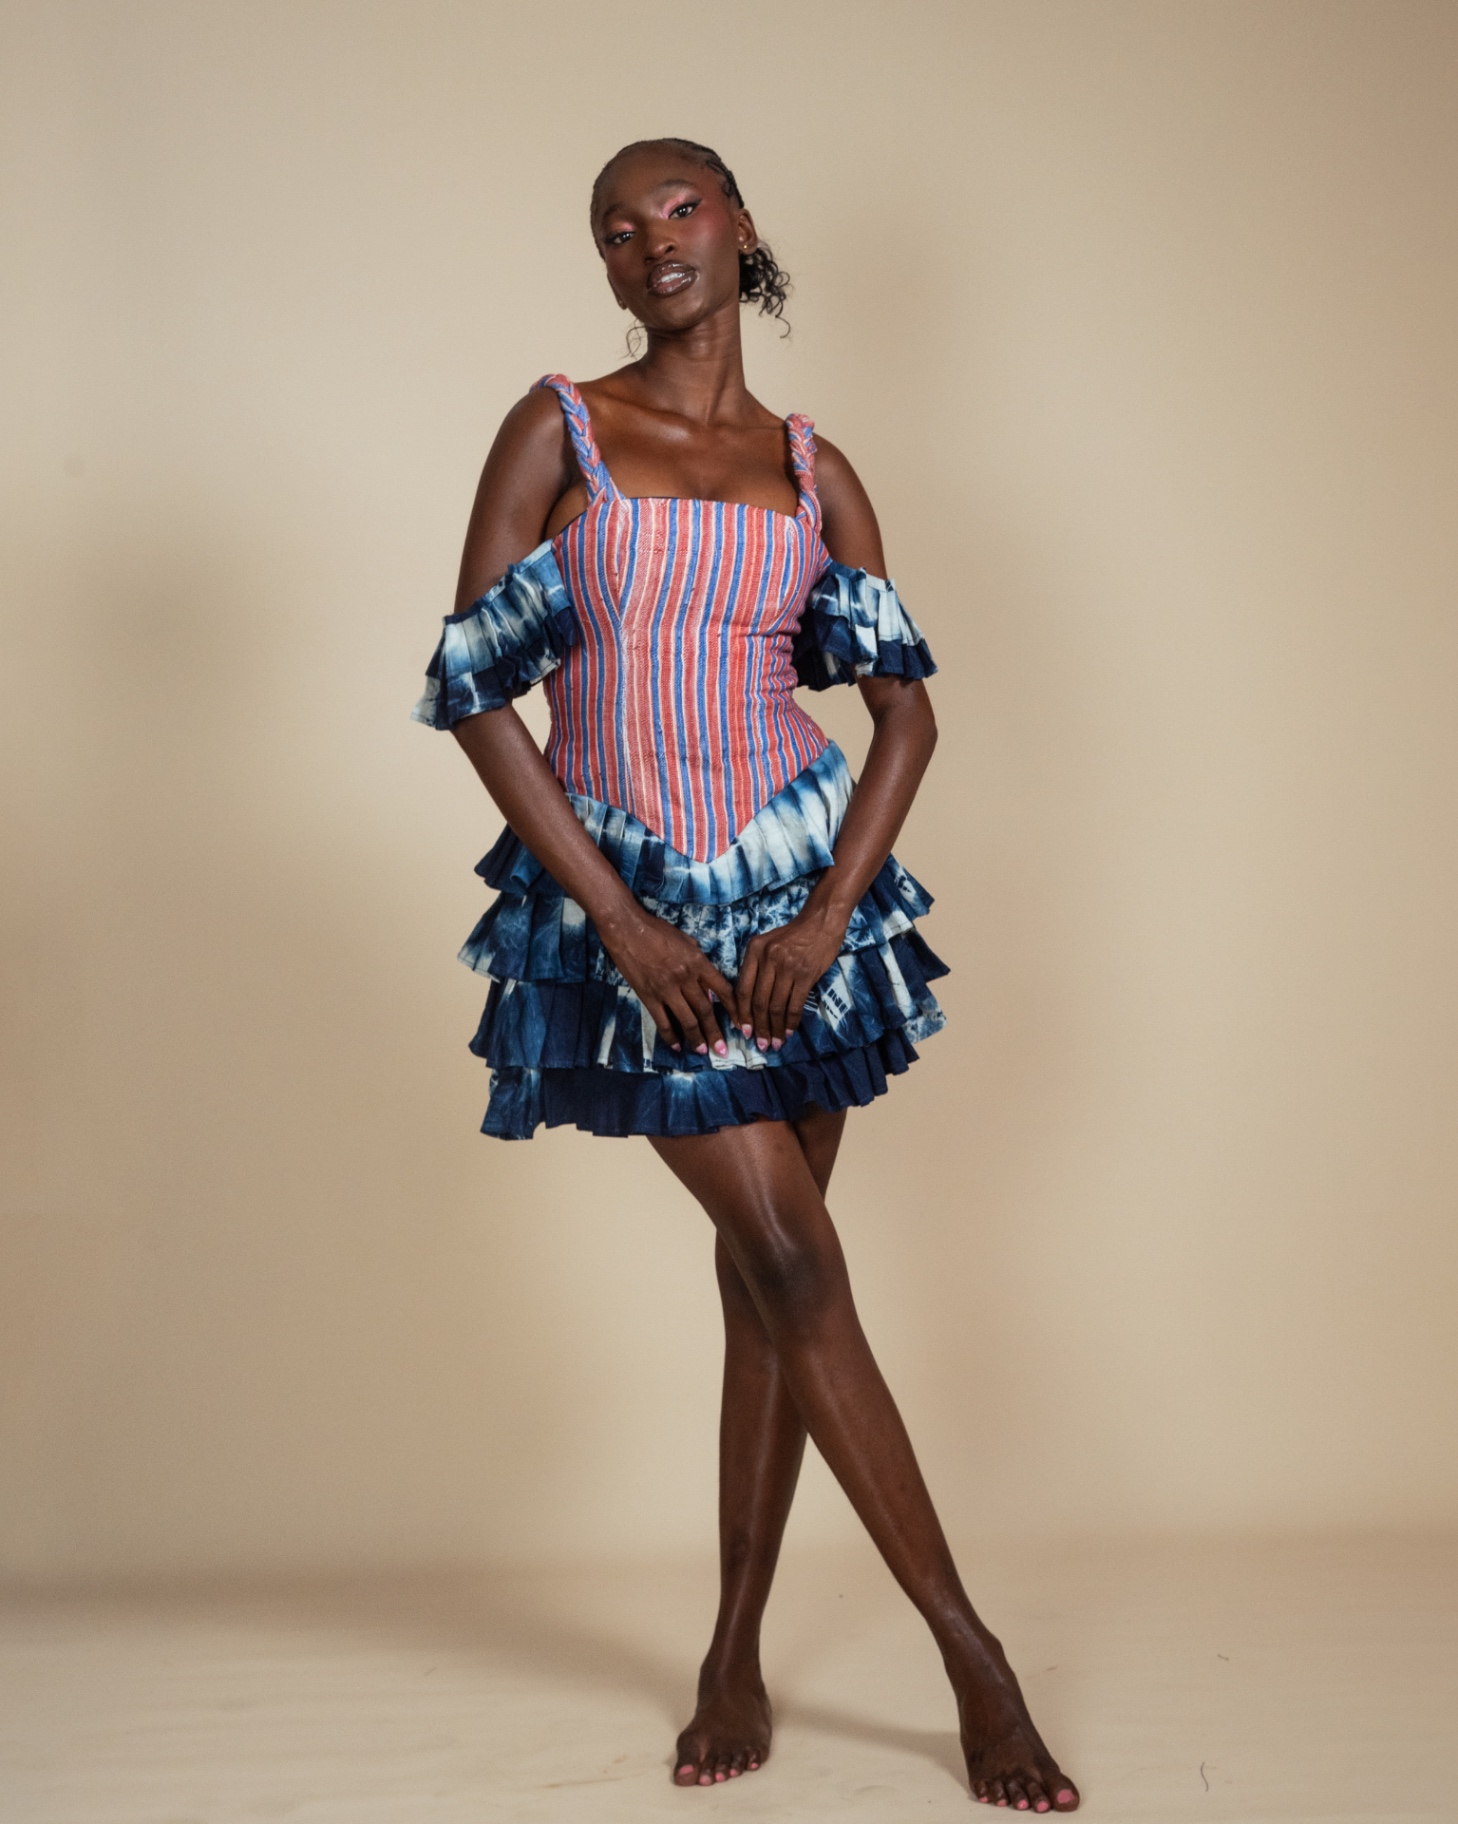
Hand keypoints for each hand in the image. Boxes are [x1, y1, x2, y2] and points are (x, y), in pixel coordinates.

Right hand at [597, 904, 735, 1056]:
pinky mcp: (649, 996)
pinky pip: (662, 1021)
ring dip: (696, 1038)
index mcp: (698, 962)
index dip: (734, 1009)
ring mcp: (666, 988)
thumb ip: (699, 961)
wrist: (627, 929)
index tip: (740, 1024)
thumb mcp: (686, 940)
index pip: (723, 989)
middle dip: (715, 1032)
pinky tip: (676, 1045)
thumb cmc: (657, 930)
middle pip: (705, 1010)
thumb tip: (707, 986)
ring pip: (687, 1019)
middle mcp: (686, 978)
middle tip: (723, 1050)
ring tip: (703, 1051)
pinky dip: (670, 1036)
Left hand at [735, 902, 847, 1050]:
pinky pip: (795, 1004)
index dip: (741, 1013)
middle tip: (759, 1044)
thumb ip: (757, 967)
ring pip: (776, 1006)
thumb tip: (749, 1002)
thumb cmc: (793, 935)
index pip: (742, 988)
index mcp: (754, 950)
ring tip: (774, 1043)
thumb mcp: (767, 943)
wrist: (821, 922)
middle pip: (758, 1001)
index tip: (743, 1030)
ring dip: (774, 1028)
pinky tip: (789, 1032)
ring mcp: (787, 967)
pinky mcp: (806, 974)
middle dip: (758, 1026)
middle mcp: (768, 958)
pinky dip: (790, 1022)